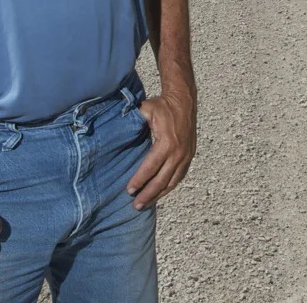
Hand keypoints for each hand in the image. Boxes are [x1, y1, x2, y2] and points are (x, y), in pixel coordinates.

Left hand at [127, 93, 195, 209]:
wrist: (184, 100)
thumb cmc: (163, 106)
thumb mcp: (146, 110)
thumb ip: (133, 121)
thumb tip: (116, 130)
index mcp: (166, 143)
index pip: (150, 167)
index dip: (140, 180)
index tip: (129, 190)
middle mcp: (178, 153)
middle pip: (162, 180)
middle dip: (148, 194)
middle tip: (136, 205)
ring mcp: (186, 156)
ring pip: (172, 182)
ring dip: (159, 194)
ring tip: (146, 204)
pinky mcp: (190, 156)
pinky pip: (179, 176)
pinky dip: (169, 186)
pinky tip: (160, 192)